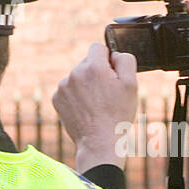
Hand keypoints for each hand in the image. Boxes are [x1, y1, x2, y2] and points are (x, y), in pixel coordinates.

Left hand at [53, 42, 138, 171]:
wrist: (99, 142)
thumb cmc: (118, 114)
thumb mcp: (132, 84)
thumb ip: (125, 60)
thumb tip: (115, 54)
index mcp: (94, 66)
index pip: (99, 47)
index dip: (108, 59)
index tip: (112, 74)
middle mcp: (75, 73)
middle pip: (87, 62)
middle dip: (97, 73)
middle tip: (107, 94)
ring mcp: (63, 86)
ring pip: (77, 76)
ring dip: (86, 85)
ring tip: (96, 104)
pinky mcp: (57, 98)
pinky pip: (69, 90)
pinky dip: (76, 97)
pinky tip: (86, 109)